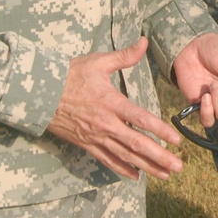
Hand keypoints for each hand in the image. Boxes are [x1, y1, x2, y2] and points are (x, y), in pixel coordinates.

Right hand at [47, 37, 183, 180]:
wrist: (39, 94)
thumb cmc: (70, 75)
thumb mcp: (98, 62)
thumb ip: (124, 56)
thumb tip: (144, 41)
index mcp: (111, 103)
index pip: (140, 120)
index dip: (160, 131)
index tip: (177, 140)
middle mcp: (105, 124)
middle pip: (136, 144)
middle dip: (159, 157)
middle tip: (178, 168)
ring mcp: (95, 137)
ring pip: (125, 156)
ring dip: (146, 167)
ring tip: (165, 175)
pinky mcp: (86, 144)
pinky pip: (107, 160)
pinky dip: (122, 169)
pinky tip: (136, 176)